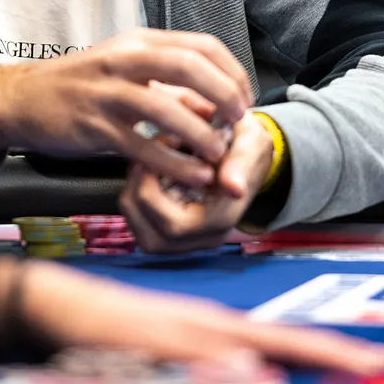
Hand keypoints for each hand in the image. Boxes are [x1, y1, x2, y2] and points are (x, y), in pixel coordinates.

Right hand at [0, 29, 252, 187]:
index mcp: (139, 41)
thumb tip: (214, 103)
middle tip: (239, 121)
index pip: (201, 45)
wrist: (23, 99)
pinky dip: (174, 163)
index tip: (245, 98)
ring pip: (165, 109)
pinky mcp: (94, 126)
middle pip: (190, 67)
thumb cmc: (83, 85)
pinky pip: (142, 146)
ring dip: (201, 134)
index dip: (232, 71)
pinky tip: (193, 175)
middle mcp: (124, 59)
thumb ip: (169, 84)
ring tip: (218, 154)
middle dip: (224, 94)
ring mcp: (107, 92)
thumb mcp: (127, 71)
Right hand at [8, 258, 383, 373]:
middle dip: (332, 354)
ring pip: (245, 350)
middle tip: (380, 363)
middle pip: (280, 341)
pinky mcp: (149, 343)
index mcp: (217, 332)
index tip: (375, 363)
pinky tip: (251, 372)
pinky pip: (195, 359)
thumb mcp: (175, 358)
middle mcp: (207, 328)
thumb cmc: (118, 339)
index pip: (285, 343)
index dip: (330, 353)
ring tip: (342, 365)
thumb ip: (215, 371)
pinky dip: (224, 367)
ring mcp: (179, 334)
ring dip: (290, 359)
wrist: (58, 306)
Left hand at [119, 112, 273, 252]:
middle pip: (152, 238)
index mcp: (223, 219)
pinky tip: (147, 175)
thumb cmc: (246, 145)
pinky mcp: (175, 234)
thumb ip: (241, 163)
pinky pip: (142, 227)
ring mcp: (190, 240)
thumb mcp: (250, 143)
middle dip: (136, 195)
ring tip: (144, 165)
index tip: (149, 158)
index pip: (174, 226)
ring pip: (142, 235)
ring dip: (133, 197)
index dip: (150, 194)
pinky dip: (135, 200)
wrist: (248, 154)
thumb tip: (234, 188)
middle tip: (142, 159)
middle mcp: (205, 238)